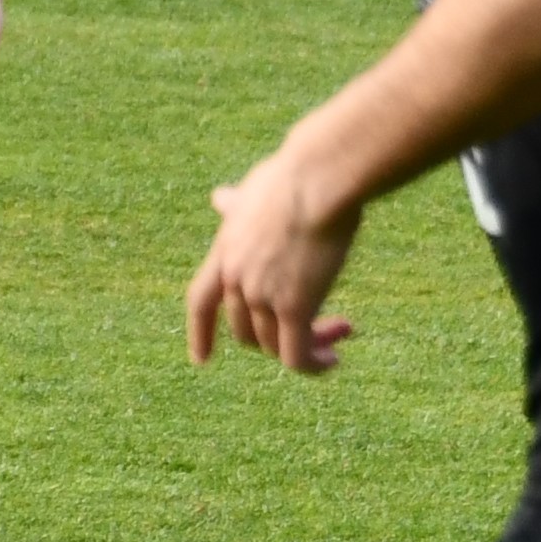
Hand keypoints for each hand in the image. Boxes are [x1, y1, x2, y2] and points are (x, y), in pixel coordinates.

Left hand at [184, 140, 362, 373]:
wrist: (318, 179)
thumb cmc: (295, 176)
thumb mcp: (253, 192)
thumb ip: (237, 205)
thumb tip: (220, 197)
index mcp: (224, 253)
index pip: (201, 303)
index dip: (201, 333)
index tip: (201, 359)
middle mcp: (236, 280)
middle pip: (246, 333)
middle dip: (279, 336)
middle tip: (318, 325)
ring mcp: (262, 295)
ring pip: (276, 347)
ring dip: (309, 345)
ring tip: (340, 329)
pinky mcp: (294, 307)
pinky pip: (297, 357)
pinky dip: (314, 365)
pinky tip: (334, 360)